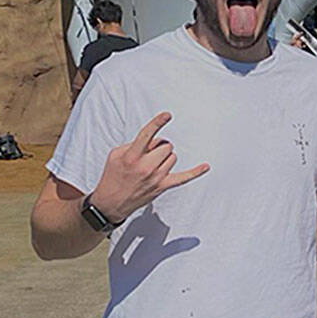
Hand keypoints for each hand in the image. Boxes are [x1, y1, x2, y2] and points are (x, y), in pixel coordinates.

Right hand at [91, 112, 208, 222]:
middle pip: (165, 146)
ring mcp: (155, 178)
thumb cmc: (113, 176)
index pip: (147, 135)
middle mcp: (145, 167)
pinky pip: (183, 178)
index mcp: (132, 156)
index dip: (157, 123)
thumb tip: (153, 141)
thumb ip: (134, 144)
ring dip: (164, 157)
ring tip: (151, 165)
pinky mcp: (162, 186)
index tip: (167, 115)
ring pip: (172, 157)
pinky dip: (195, 172)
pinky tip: (205, 166)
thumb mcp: (116, 155)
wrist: (111, 202)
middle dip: (158, 146)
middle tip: (148, 154)